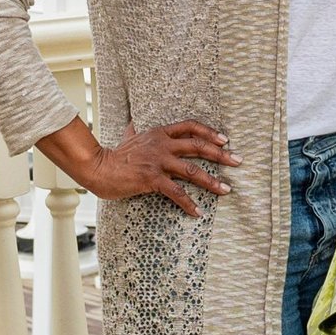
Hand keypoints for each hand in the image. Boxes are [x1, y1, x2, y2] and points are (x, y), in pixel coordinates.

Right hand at [71, 120, 235, 215]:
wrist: (97, 167)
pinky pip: (175, 192)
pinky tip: (197, 213)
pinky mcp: (151, 179)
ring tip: (226, 190)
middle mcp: (162, 145)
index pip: (190, 127)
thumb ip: (137, 130)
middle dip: (221, 155)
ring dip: (212, 181)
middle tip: (238, 162)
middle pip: (198, 146)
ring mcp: (158, 162)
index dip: (210, 132)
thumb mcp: (129, 136)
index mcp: (159, 133)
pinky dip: (188, 203)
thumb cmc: (115, 155)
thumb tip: (135, 122)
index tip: (225, 140)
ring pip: (192, 170)